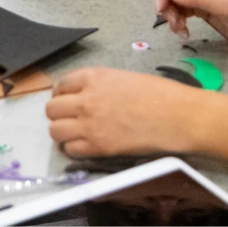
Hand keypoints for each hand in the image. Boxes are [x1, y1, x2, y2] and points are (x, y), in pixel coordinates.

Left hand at [46, 68, 205, 157]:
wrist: (176, 115)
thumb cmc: (159, 93)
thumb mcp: (124, 78)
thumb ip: (101, 85)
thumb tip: (88, 96)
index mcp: (94, 77)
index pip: (61, 85)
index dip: (62, 94)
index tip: (67, 100)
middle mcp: (86, 99)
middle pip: (51, 109)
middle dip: (59, 113)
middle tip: (71, 118)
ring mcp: (89, 124)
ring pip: (55, 131)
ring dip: (63, 132)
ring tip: (76, 134)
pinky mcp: (97, 147)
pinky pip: (70, 150)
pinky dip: (74, 149)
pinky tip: (86, 146)